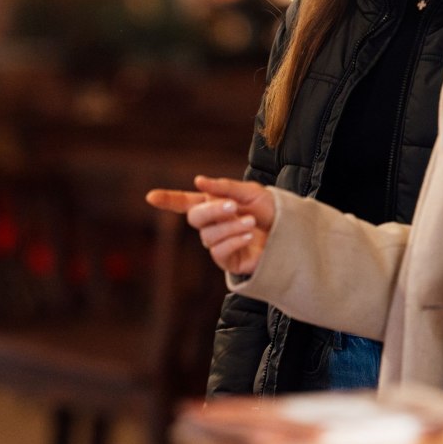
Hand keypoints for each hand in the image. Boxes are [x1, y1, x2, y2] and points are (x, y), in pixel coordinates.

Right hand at [145, 176, 275, 275]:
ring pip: (208, 236)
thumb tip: (198, 181)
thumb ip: (225, 187)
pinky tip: (249, 236)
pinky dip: (233, 241)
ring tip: (251, 222)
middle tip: (231, 205)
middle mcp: (213, 225)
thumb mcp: (250, 192)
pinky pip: (220, 252)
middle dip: (211, 211)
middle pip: (195, 218)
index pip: (186, 202)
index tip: (150, 197)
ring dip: (230, 227)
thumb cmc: (271, 211)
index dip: (169, 200)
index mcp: (214, 205)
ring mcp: (219, 244)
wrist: (292, 233)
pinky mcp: (229, 262)